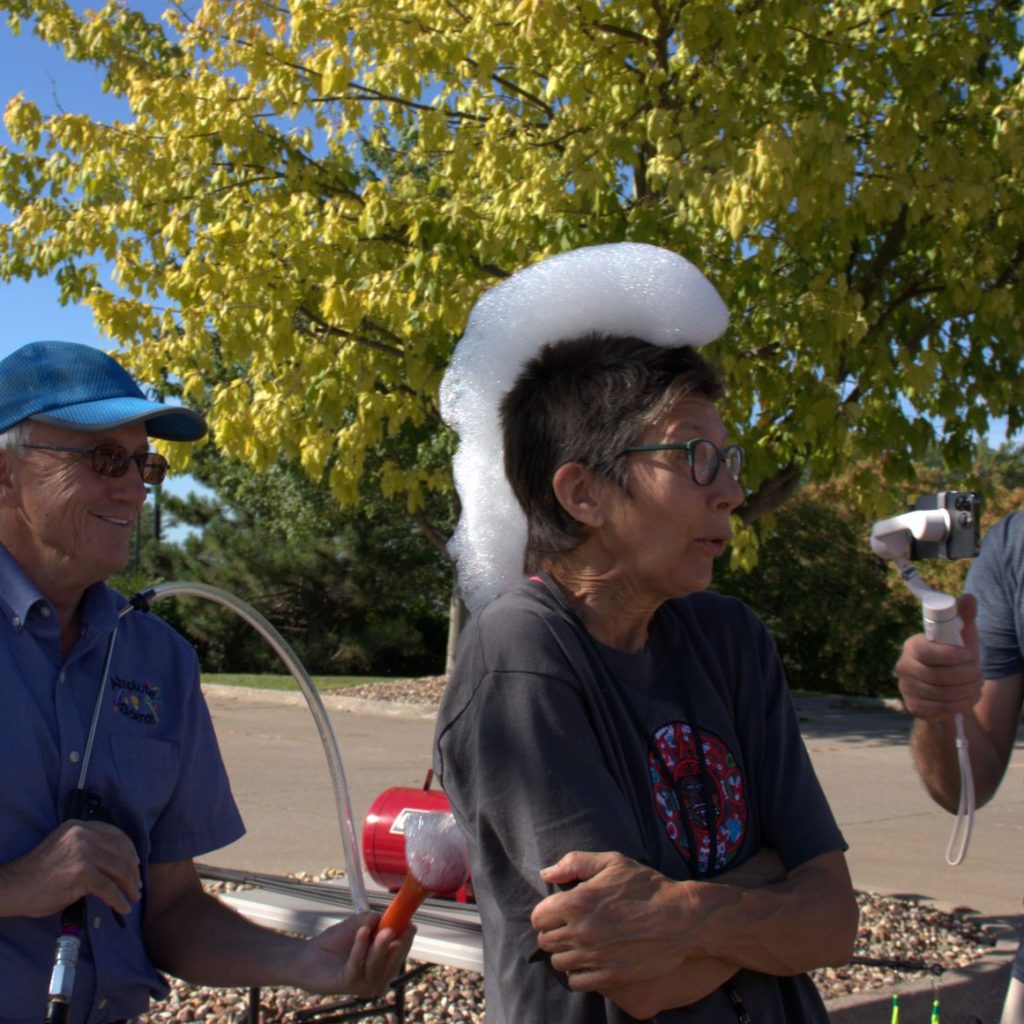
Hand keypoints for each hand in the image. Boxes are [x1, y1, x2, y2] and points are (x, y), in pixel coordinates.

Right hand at [0, 820, 140, 917]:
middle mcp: (83, 835)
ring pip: (118, 869)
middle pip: (120, 852)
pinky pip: (108, 887)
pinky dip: (118, 899)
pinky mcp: (82, 872)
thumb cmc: (37, 874)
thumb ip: (88, 849)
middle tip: (137, 886)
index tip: (135, 865)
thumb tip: (117, 866)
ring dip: (129, 886)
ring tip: (132, 898)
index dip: (129, 852)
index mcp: (79, 826)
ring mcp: (83, 852)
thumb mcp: (65, 850)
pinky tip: (123, 907)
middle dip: (132, 871)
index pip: (115, 835)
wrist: (14, 887)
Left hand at [293, 914, 414, 997]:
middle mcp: (378, 977)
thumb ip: (371, 921)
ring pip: (376, 965)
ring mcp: (364, 984)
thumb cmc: (336, 943)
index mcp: (384, 963)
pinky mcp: (349, 984)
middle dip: (396, 945)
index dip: (406, 940)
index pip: (400, 953)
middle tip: (396, 929)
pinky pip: (357, 965)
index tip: (410, 925)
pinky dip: (360, 947)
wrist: (309, 956)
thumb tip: (382, 917)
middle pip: (392, 962)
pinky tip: (362, 933)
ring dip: (378, 946)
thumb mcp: (358, 926)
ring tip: (381, 930)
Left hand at [531, 850, 691, 990]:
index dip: (547, 914)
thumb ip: (574, 864)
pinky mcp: (610, 976)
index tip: (559, 912)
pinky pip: (577, 981)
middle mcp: (581, 931)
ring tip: (581, 943)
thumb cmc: (646, 886)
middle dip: (554, 932)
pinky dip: (579, 973)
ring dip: (565, 953)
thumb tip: (545, 873)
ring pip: (559, 962)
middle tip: (571, 927)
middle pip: (545, 941)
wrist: (681, 918)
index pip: (539, 917)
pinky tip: (590, 960)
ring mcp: (595, 956)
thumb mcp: (612, 862)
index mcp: (577, 901)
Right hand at [896, 594, 982, 719]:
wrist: (944, 689)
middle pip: (937, 676)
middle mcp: (904, 667)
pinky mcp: (914, 707)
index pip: (926, 652)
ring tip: (976, 685)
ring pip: (942, 694)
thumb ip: (964, 617)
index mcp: (912, 646)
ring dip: (967, 691)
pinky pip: (940, 709)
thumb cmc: (953, 658)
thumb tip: (969, 597)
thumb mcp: (961, 638)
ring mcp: (906, 688)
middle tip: (979, 673)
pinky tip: (968, 698)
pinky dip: (960, 705)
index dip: (951, 655)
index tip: (970, 654)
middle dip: (965, 676)